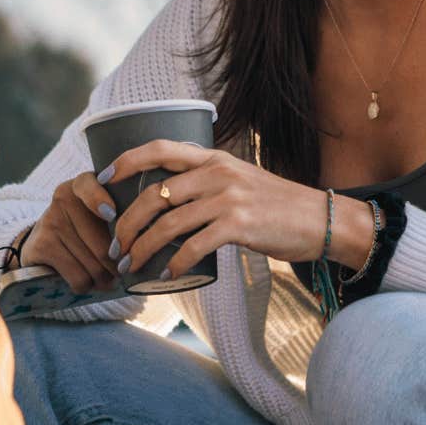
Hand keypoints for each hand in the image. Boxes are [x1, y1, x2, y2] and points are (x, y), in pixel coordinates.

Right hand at [18, 170, 119, 291]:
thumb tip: (138, 253)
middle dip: (118, 266)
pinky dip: (86, 285)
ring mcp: (50, 222)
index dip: (100, 201)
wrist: (41, 242)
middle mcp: (63, 198)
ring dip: (104, 280)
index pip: (90, 186)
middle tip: (121, 271)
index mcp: (83, 184)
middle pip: (104, 245)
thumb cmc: (83, 228)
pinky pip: (78, 278)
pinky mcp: (42, 246)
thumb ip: (121, 219)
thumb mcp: (100, 214)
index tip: (111, 215)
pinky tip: (86, 280)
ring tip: (104, 277)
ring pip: (94, 266)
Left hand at [104, 140, 371, 275]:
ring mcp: (229, 199)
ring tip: (132, 265)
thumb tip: (169, 201)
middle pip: (155, 194)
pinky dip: (175, 264)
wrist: (321, 220)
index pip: (161, 148)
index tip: (104, 177)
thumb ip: (208, 184)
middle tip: (117, 245)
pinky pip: (194, 246)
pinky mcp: (239, 226)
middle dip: (127, 222)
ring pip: (168, 223)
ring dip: (143, 248)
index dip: (127, 160)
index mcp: (215, 159)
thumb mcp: (241, 180)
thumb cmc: (278, 206)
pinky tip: (167, 275)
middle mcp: (219, 174)